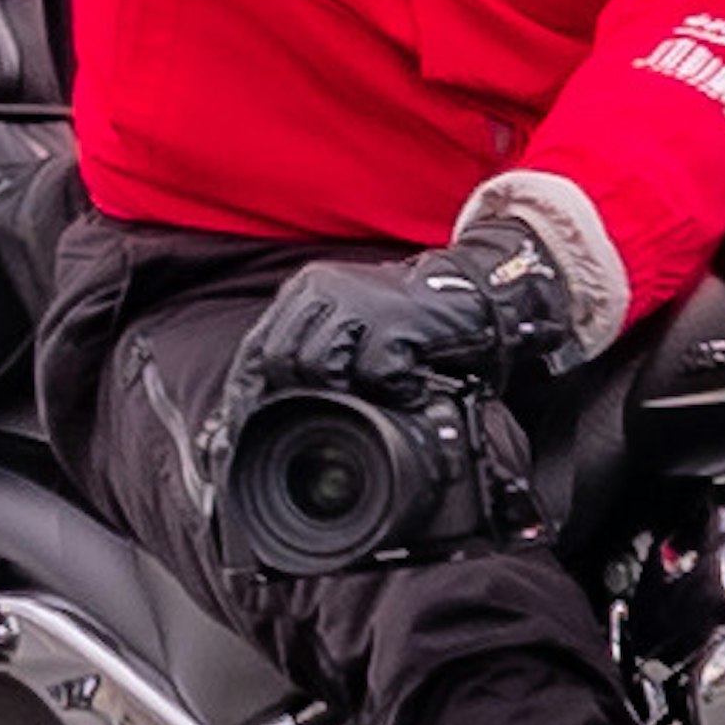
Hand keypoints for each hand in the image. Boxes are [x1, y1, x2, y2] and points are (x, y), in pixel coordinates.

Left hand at [219, 221, 583, 417]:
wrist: (479, 291)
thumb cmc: (413, 327)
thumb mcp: (352, 332)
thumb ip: (314, 358)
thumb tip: (263, 416)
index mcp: (307, 292)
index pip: (256, 348)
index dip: (248, 396)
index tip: (245, 435)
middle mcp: (325, 289)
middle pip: (279, 358)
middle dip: (291, 403)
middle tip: (319, 430)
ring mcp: (360, 301)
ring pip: (317, 366)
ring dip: (342, 397)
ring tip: (371, 407)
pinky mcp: (397, 318)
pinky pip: (374, 370)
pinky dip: (391, 392)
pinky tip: (409, 394)